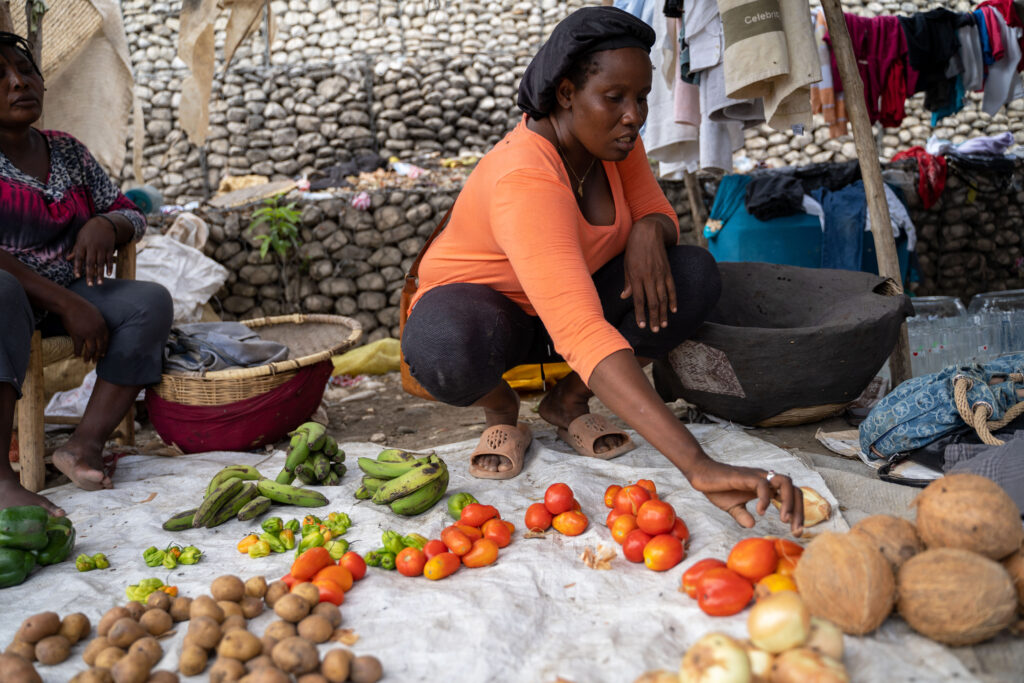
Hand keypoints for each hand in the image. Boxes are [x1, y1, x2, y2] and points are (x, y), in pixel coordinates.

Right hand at [59, 295, 108, 362]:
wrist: (71, 304)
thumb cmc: (82, 308)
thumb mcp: (96, 314)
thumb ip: (99, 324)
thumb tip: (99, 331)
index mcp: (102, 326)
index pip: (106, 340)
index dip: (105, 348)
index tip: (103, 354)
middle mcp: (97, 331)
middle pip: (99, 347)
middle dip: (98, 356)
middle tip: (95, 361)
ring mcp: (87, 334)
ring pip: (90, 349)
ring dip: (88, 357)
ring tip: (86, 361)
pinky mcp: (77, 335)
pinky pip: (79, 347)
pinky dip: (78, 353)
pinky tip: (76, 355)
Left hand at [68, 217, 115, 285]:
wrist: (103, 223)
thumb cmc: (89, 231)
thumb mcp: (80, 238)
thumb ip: (75, 249)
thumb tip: (68, 259)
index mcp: (83, 245)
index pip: (79, 258)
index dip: (78, 267)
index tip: (77, 276)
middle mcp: (92, 247)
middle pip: (90, 263)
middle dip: (90, 274)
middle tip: (89, 285)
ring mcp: (102, 248)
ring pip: (100, 263)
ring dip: (100, 274)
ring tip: (99, 283)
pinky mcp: (109, 248)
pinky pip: (109, 259)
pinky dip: (109, 267)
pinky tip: (108, 274)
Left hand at [621, 218, 676, 332]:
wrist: (648, 232)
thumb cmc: (633, 249)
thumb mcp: (626, 265)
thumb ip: (627, 282)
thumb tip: (625, 297)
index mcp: (636, 277)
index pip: (638, 300)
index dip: (641, 314)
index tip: (642, 326)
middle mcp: (649, 277)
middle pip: (652, 302)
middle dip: (653, 318)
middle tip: (654, 330)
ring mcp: (660, 274)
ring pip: (663, 298)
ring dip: (663, 313)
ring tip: (663, 325)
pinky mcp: (668, 271)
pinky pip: (671, 288)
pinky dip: (673, 300)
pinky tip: (673, 310)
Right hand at [687, 457, 804, 535]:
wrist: (700, 474)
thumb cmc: (717, 488)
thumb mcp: (732, 507)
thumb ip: (743, 515)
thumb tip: (752, 525)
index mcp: (766, 487)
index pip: (791, 496)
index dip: (798, 513)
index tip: (796, 531)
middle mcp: (766, 479)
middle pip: (794, 489)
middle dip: (799, 511)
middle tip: (796, 530)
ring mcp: (757, 476)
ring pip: (785, 482)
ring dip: (788, 502)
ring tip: (784, 520)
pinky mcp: (746, 476)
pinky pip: (763, 485)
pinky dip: (765, 499)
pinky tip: (760, 512)